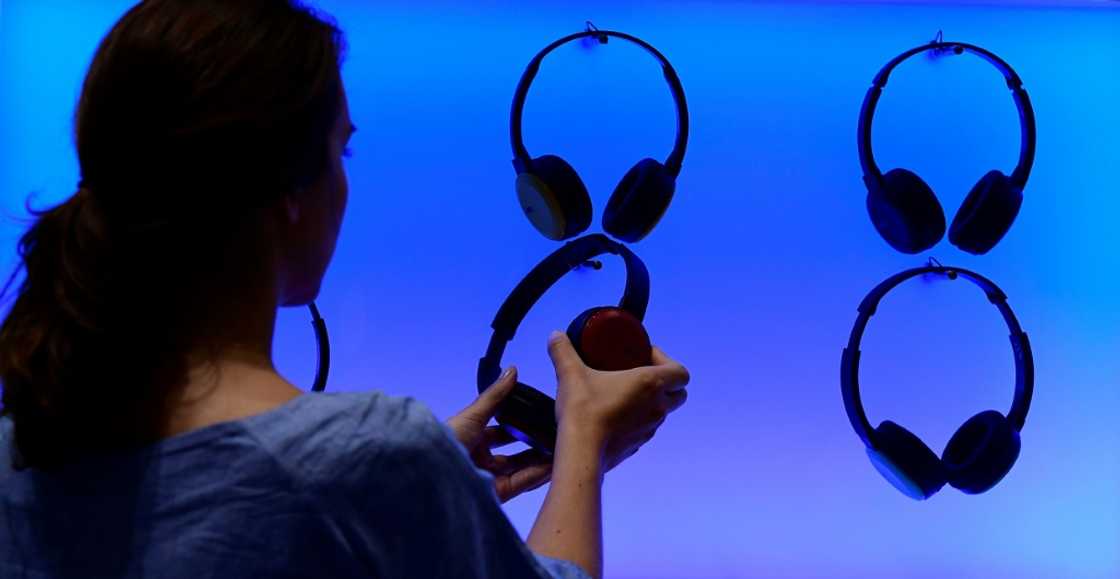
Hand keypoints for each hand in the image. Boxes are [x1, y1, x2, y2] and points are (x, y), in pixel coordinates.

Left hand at [446, 367, 552, 501]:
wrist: (432, 475)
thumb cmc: (446, 442)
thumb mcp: (472, 415)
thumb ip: (496, 396)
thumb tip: (513, 370)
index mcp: (469, 440)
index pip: (499, 433)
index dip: (519, 426)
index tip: (539, 418)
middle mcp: (479, 460)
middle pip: (513, 453)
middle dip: (534, 446)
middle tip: (555, 436)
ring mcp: (488, 478)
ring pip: (520, 469)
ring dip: (541, 460)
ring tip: (562, 449)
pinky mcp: (496, 494)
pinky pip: (521, 483)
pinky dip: (538, 474)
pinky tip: (555, 464)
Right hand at [547, 331, 689, 470]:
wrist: (582, 453)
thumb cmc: (583, 411)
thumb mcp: (570, 374)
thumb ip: (562, 351)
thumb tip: (555, 335)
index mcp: (651, 384)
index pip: (681, 372)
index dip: (667, 361)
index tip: (645, 356)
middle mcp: (657, 407)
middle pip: (678, 393)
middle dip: (665, 382)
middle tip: (640, 372)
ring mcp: (650, 429)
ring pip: (663, 412)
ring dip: (652, 401)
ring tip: (625, 392)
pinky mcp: (638, 445)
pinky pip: (646, 428)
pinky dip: (638, 419)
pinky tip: (615, 414)